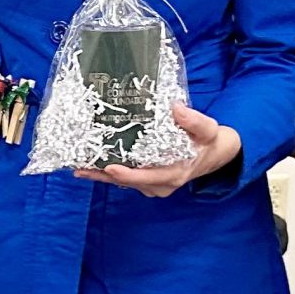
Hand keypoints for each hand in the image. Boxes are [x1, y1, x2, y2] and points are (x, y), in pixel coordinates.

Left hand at [80, 104, 242, 196]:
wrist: (214, 154)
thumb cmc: (208, 141)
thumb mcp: (207, 128)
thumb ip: (193, 120)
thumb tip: (175, 108)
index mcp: (175, 173)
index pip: (147, 177)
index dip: (128, 174)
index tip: (110, 167)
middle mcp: (162, 184)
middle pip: (129, 182)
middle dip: (105, 176)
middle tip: (81, 168)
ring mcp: (154, 186)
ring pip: (125, 182)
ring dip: (103, 176)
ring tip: (80, 168)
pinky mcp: (149, 182)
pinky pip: (128, 179)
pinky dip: (111, 174)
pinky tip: (92, 166)